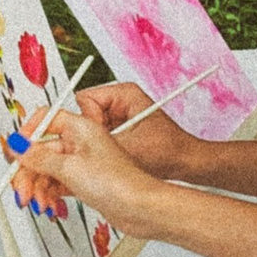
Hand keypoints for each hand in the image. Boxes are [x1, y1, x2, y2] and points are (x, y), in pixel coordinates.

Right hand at [11, 89, 204, 231]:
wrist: (141, 209)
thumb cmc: (119, 183)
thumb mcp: (71, 168)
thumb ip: (40, 156)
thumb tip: (17, 144)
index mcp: (83, 127)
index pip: (46, 120)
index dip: (28, 134)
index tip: (15, 151)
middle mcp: (83, 142)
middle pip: (44, 149)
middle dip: (29, 170)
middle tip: (20, 189)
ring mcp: (85, 162)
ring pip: (50, 168)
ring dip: (38, 185)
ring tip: (36, 202)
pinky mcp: (87, 180)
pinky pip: (60, 182)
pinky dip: (50, 192)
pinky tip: (47, 203)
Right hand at [76, 84, 214, 183]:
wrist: (184, 163)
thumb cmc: (167, 150)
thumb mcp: (128, 145)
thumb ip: (98, 140)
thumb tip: (72, 141)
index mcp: (124, 93)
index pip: (85, 99)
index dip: (86, 120)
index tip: (96, 137)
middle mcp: (120, 100)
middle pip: (84, 113)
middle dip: (90, 133)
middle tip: (104, 147)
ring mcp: (119, 114)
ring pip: (89, 126)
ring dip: (97, 142)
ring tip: (112, 153)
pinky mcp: (120, 128)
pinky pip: (98, 135)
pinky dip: (102, 147)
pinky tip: (113, 157)